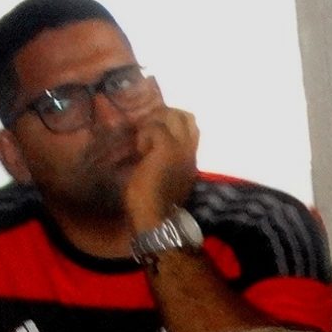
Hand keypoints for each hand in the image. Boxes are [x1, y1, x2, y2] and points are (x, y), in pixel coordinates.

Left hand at [121, 105, 199, 233]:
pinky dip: (144, 135)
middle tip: (148, 134)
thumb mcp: (165, 177)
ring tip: (144, 144)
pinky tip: (140, 152)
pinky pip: (155, 127)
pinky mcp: (166, 148)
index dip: (173, 122)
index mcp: (191, 159)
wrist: (156, 217)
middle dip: (163, 116)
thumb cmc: (155, 203)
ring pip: (171, 115)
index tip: (156, 135)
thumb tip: (150, 145)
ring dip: (153, 124)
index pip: (192, 127)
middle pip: (186, 115)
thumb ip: (166, 159)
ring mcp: (181, 148)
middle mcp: (190, 151)